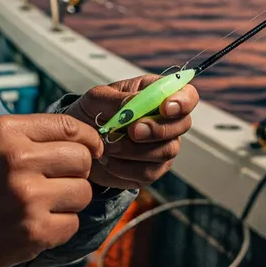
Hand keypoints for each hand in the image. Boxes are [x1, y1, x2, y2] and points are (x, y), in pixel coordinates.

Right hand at [0, 113, 102, 266]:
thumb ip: (29, 136)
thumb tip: (81, 140)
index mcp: (5, 132)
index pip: (69, 126)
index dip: (88, 139)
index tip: (92, 149)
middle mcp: (17, 159)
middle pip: (82, 160)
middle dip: (77, 172)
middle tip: (59, 182)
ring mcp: (27, 197)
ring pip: (83, 193)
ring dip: (69, 201)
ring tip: (43, 206)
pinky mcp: (34, 232)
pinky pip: (72, 225)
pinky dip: (59, 228)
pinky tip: (35, 226)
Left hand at [65, 74, 198, 189]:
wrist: (78, 143)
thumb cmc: (91, 113)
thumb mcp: (97, 99)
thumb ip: (117, 99)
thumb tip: (134, 104)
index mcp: (157, 94)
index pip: (187, 95)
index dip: (183, 101)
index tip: (165, 108)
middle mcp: (166, 120)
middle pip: (183, 124)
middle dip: (157, 129)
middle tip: (131, 131)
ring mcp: (162, 146)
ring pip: (166, 151)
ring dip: (135, 150)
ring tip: (109, 145)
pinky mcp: (152, 170)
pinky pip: (148, 172)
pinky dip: (125, 168)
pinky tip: (109, 160)